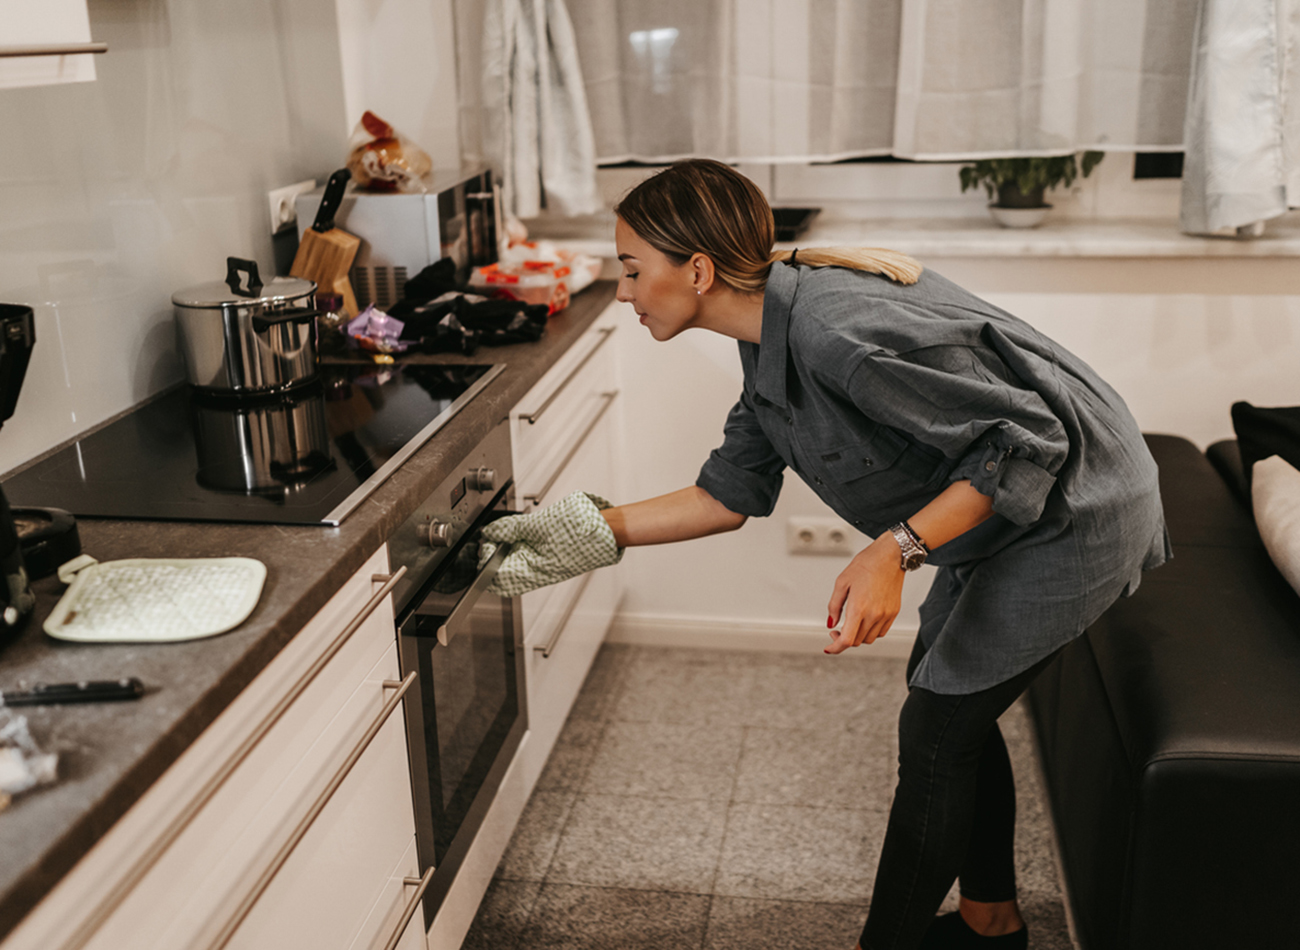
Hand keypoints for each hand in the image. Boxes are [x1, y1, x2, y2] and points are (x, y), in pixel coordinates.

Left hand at [477, 491, 622, 596]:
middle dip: (494, 553)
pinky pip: (527, 556)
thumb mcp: (538, 525)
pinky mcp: (549, 559)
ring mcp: (543, 568)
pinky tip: (525, 531)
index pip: (495, 578)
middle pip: (501, 572)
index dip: (486, 559)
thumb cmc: (580, 532)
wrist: (606, 531)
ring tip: (512, 530)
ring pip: (514, 562)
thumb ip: (510, 528)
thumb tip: (490, 532)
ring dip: (508, 547)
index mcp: (531, 572)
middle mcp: (536, 575)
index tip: (487, 539)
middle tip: (497, 534)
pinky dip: (520, 545)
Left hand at [825, 533, 904, 653]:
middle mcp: (874, 615)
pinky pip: (881, 632)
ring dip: (857, 636)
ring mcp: (886, 615)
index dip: (835, 648)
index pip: (846, 640)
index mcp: (858, 608)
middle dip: (843, 639)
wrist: (891, 556)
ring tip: (851, 623)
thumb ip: (834, 606)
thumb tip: (831, 622)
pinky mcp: (894, 613)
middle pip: (856, 641)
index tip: (829, 648)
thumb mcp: (842, 582)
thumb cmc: (866, 565)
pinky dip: (870, 632)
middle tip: (836, 629)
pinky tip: (865, 621)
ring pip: (869, 639)